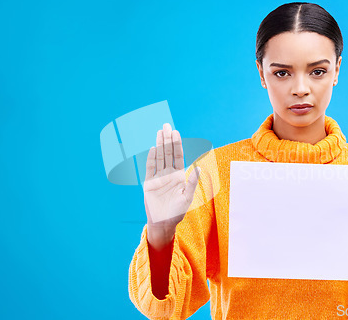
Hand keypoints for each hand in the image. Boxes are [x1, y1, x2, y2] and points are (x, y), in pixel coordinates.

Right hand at [143, 123, 200, 249]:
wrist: (163, 223)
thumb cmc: (177, 212)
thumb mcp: (187, 197)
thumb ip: (192, 182)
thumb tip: (198, 167)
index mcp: (178, 175)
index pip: (178, 156)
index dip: (177, 144)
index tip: (176, 132)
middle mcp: (168, 174)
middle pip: (168, 153)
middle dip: (167, 139)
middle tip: (166, 125)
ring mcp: (158, 177)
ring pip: (159, 157)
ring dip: (159, 144)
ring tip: (160, 132)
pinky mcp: (149, 183)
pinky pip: (150, 168)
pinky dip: (151, 158)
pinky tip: (153, 148)